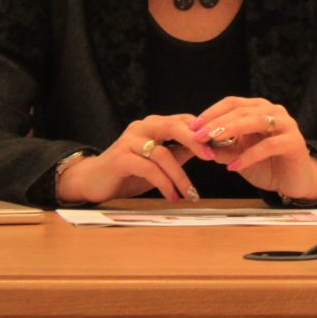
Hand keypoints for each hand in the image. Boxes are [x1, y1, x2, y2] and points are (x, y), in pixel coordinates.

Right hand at [56, 113, 215, 202]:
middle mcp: (142, 128)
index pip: (184, 121)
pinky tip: (173, 196)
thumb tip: (212, 149)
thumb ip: (181, 152)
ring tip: (190, 194)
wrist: (94, 182)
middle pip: (175, 127)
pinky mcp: (120, 158)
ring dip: (180, 177)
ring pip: (163, 154)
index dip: (204, 133)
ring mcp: (129, 141)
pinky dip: (164, 184)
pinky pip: (148, 169)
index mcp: (155, 125)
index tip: (223, 146)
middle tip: (213, 157)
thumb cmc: (130, 172)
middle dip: (196, 141)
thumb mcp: (160, 161)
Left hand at [191, 97, 316, 200]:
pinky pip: (268, 145)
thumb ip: (222, 149)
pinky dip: (248, 155)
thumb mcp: (238, 156)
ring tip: (212, 141)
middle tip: (198, 135)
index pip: (233, 103)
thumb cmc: (266, 164)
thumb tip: (199, 146)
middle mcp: (274, 112)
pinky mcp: (294, 142)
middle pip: (242, 110)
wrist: (293, 181)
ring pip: (256, 121)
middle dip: (217, 122)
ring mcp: (286, 125)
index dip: (211, 113)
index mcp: (259, 109)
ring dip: (231, 129)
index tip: (193, 127)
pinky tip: (233, 166)